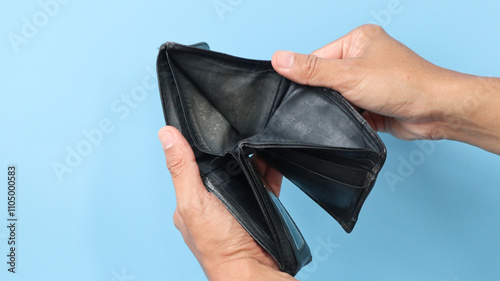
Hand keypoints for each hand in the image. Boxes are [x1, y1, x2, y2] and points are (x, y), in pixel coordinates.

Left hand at [158, 126, 296, 280]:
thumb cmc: (219, 246)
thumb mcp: (194, 202)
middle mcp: (213, 201)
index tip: (212, 129)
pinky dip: (269, 171)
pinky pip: (264, 182)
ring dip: (252, 159)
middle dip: (231, 152)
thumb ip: (182, 169)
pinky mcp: (257, 206)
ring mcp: (236, 203)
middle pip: (222, 166)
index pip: (193, 164)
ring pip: (244, 172)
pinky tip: (271, 161)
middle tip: (240, 140)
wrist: (253, 269)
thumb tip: (166, 136)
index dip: (202, 146)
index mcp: (192, 200)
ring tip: (257, 146)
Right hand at [271, 24, 499, 153]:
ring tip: (346, 110)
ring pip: (337, 97)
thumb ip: (312, 70)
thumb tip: (279, 58)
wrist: (436, 111)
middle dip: (325, 94)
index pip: (318, 57)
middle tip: (329, 102)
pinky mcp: (373, 103)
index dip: (308, 75)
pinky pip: (349, 111)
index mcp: (357, 40)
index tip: (300, 91)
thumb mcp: (348, 74)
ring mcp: (369, 81)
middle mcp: (364, 58)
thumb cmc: (402, 83)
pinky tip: (352, 120)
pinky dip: (348, 118)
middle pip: (326, 78)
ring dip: (338, 108)